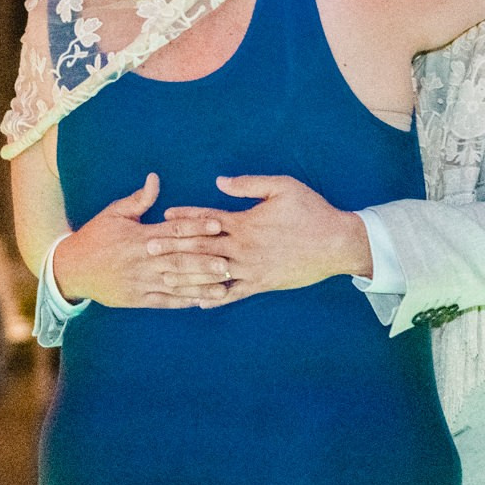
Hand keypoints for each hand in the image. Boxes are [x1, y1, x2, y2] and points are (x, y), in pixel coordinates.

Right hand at [50, 175, 236, 309]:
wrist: (72, 268)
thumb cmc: (95, 236)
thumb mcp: (114, 213)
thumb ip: (138, 200)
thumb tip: (155, 179)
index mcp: (139, 237)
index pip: (173, 231)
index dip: (197, 227)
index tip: (218, 224)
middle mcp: (142, 260)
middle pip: (179, 259)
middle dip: (205, 261)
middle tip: (229, 260)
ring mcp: (140, 281)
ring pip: (176, 283)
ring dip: (201, 284)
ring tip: (225, 285)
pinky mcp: (137, 299)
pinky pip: (165, 301)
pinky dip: (184, 301)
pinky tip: (203, 301)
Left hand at [159, 176, 371, 297]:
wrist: (337, 243)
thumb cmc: (311, 211)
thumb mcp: (282, 187)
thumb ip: (249, 185)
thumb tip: (219, 182)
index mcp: (245, 223)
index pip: (207, 219)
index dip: (183, 217)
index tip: (163, 217)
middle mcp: (243, 247)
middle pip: (200, 248)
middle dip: (173, 247)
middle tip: (148, 248)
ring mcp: (251, 269)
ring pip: (212, 273)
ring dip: (187, 275)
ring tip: (164, 277)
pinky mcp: (262, 284)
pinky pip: (234, 293)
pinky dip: (216, 298)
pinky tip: (198, 303)